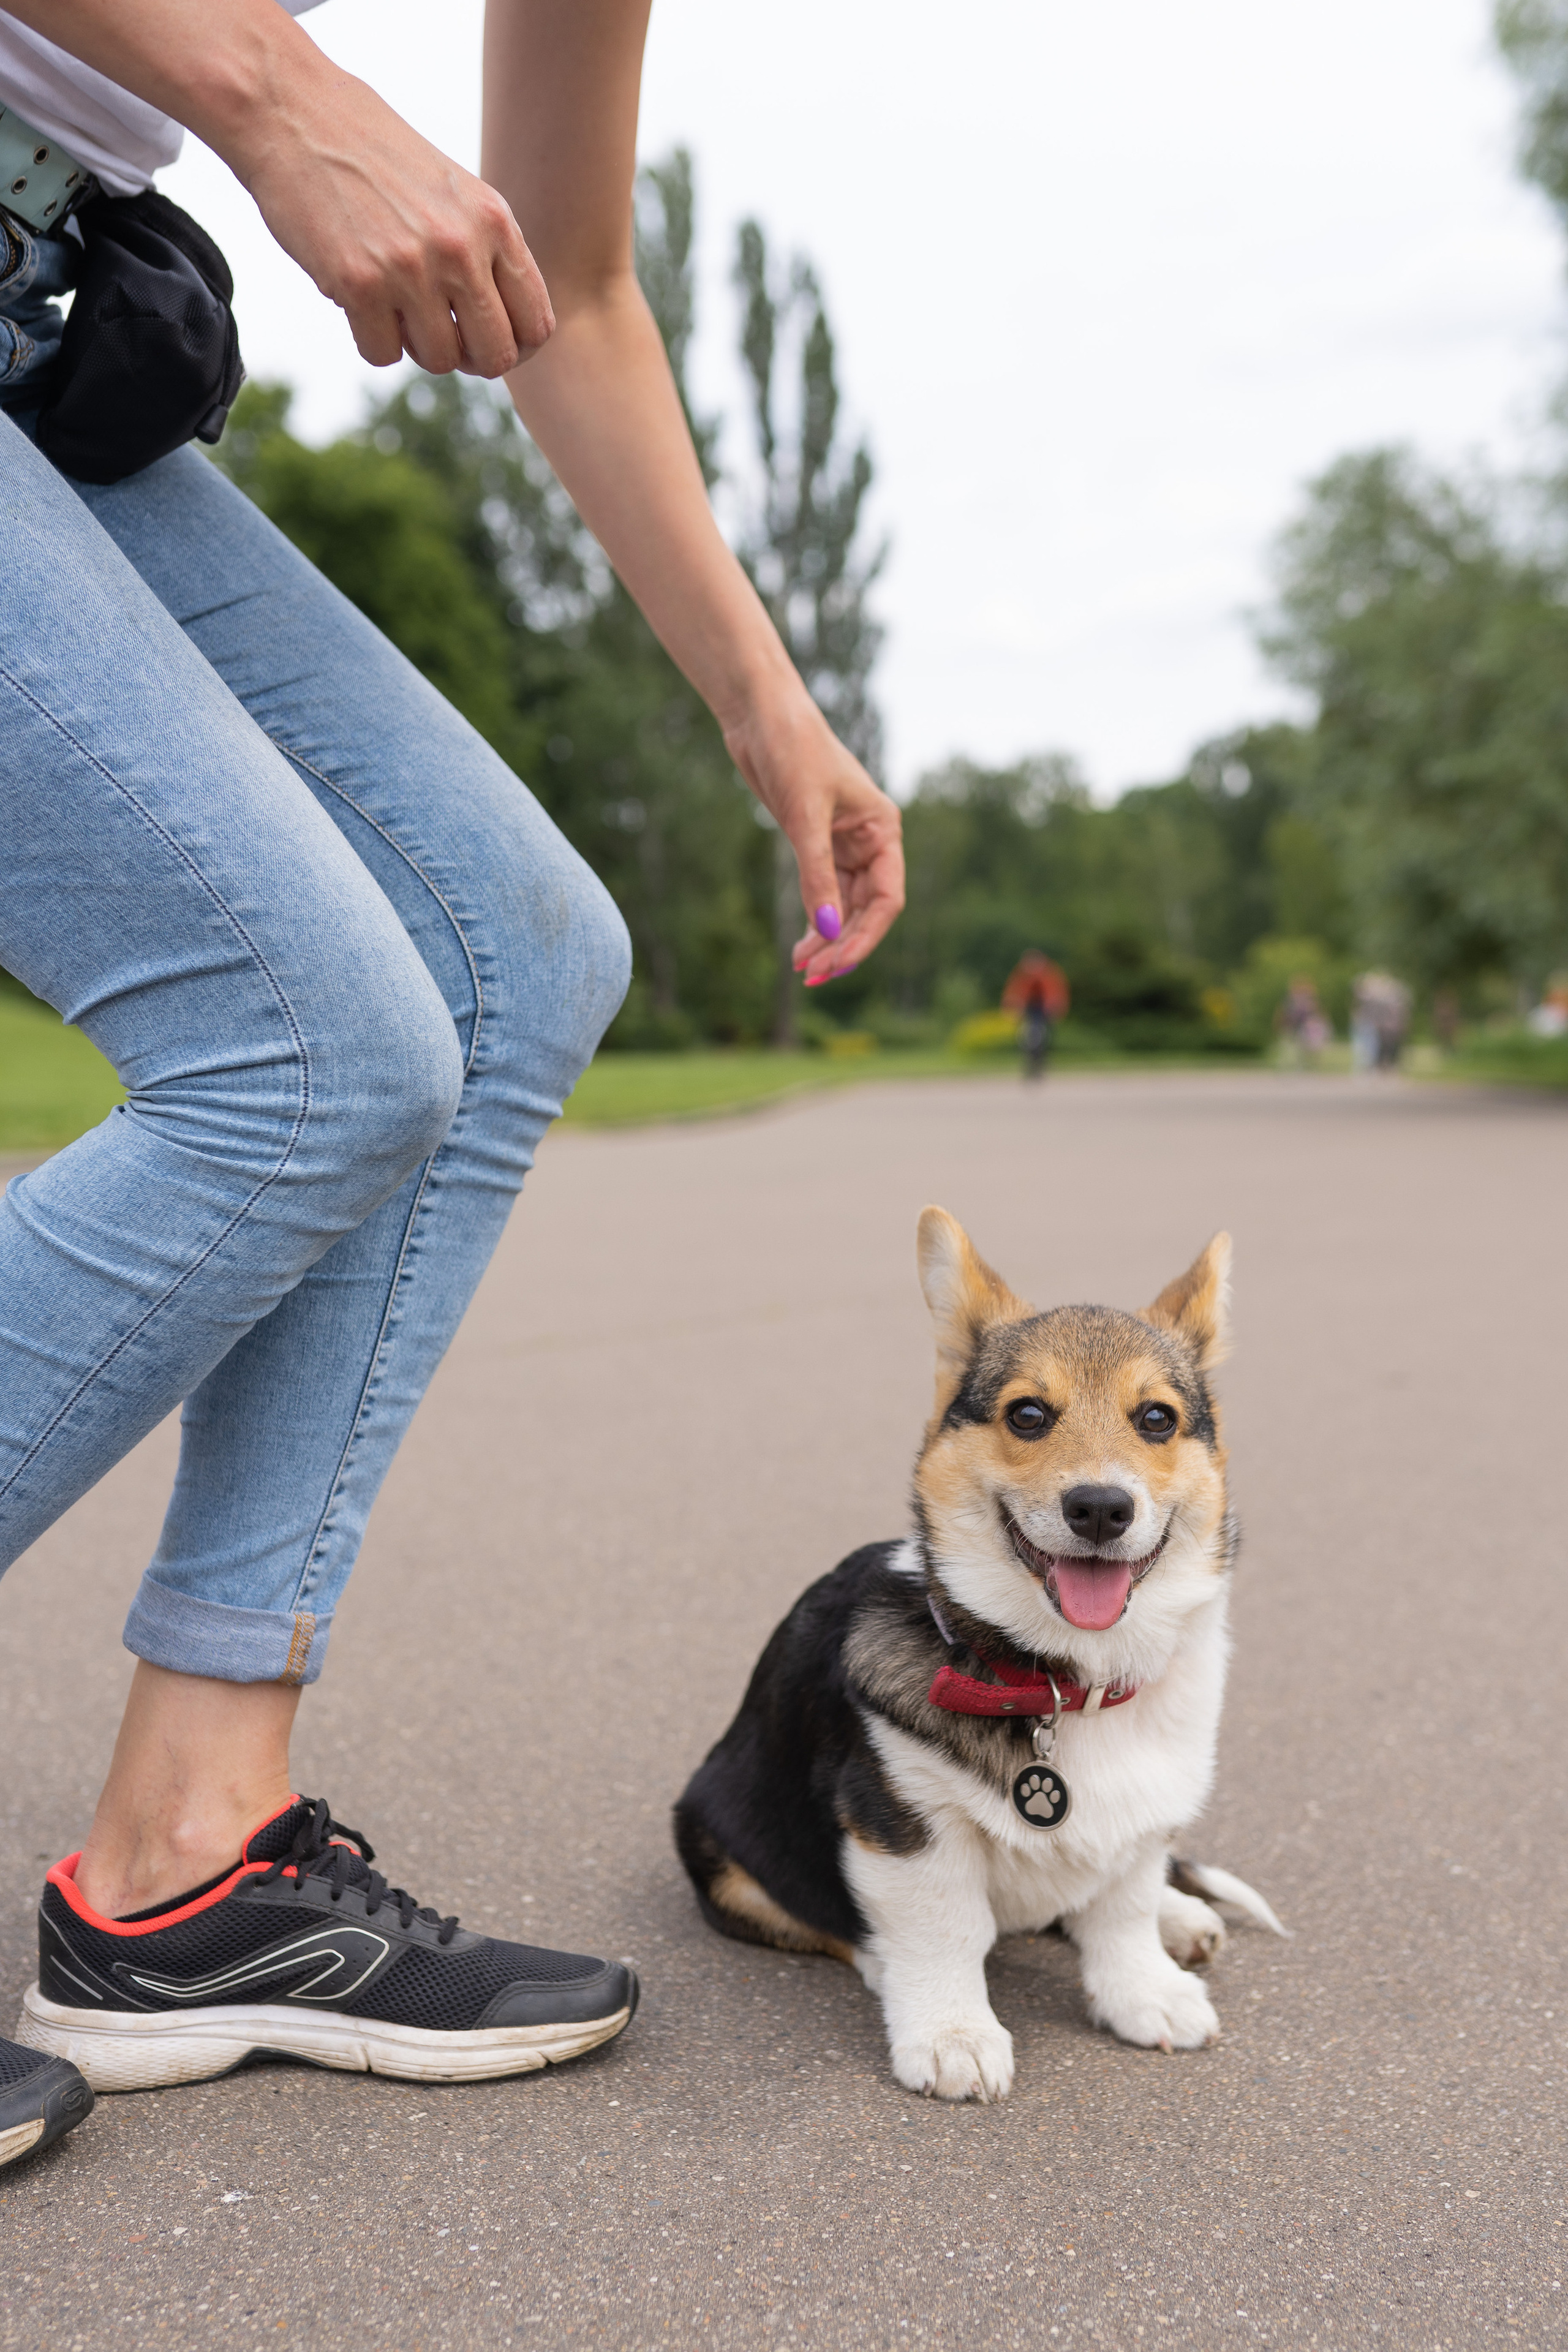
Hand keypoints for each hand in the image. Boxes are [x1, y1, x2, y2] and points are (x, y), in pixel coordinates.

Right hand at [239, 63, 554, 376]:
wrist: (293, 111)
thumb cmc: (373, 154)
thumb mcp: (452, 190)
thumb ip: (485, 250)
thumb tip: (506, 329)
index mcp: (493, 221)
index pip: (536, 324)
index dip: (516, 347)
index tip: (486, 339)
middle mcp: (460, 248)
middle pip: (495, 356)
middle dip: (470, 357)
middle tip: (442, 334)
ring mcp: (410, 269)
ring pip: (439, 360)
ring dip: (416, 344)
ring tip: (394, 301)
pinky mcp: (359, 285)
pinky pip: (382, 354)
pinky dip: (371, 337)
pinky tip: (359, 295)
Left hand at [726, 693, 904, 985]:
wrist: (760, 714)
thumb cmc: (793, 748)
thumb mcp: (804, 814)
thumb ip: (815, 873)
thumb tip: (823, 930)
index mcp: (882, 831)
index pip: (887, 899)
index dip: (865, 937)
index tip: (837, 964)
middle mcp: (869, 842)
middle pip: (866, 910)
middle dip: (842, 946)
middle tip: (812, 977)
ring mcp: (842, 845)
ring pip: (843, 907)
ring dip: (825, 940)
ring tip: (801, 970)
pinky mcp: (814, 844)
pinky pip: (822, 893)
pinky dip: (813, 921)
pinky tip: (800, 947)